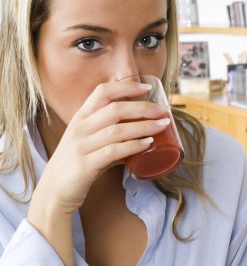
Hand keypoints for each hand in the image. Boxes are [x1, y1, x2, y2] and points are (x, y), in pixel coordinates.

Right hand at [31, 81, 168, 213]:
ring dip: (143, 126)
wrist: (53, 190)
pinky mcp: (86, 165)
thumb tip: (139, 132)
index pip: (102, 92)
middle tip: (162, 111)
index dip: (126, 87)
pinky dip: (133, 146)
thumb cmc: (75, 163)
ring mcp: (81, 146)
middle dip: (142, 108)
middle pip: (115, 109)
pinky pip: (113, 151)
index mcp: (80, 117)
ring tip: (162, 126)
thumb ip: (108, 133)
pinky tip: (148, 144)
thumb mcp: (87, 140)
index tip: (147, 88)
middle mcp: (80, 128)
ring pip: (117, 130)